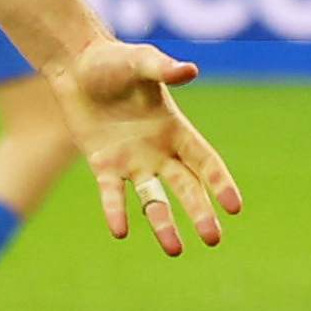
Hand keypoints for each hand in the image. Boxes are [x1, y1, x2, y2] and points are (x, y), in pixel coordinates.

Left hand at [53, 35, 241, 256]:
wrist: (76, 66)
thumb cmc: (114, 60)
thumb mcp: (140, 61)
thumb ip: (163, 68)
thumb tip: (189, 70)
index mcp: (176, 129)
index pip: (205, 162)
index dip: (220, 183)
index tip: (234, 207)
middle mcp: (159, 151)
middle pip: (186, 187)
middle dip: (200, 212)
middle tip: (213, 240)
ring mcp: (132, 161)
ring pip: (153, 200)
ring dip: (163, 224)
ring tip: (175, 250)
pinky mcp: (103, 165)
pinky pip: (112, 194)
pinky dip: (116, 211)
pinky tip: (121, 231)